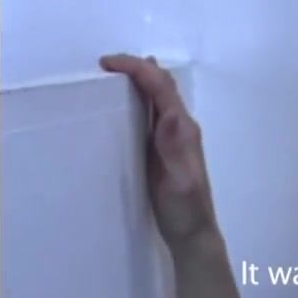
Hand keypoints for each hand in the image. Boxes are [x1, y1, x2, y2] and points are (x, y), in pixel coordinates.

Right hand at [100, 54, 219, 252]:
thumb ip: (176, 150)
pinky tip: (122, 105)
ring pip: (157, 98)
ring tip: (110, 76)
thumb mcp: (180, 181)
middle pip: (162, 86)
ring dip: (137, 81)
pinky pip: (150, 114)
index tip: (107, 63)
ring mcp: (172, 137)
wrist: (193, 234)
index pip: (162, 88)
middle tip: (105, 65)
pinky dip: (136, 100)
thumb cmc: (185, 210)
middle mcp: (180, 128)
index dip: (138, 69)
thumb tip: (171, 114)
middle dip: (137, 69)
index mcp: (183, 130)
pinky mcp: (162, 148)